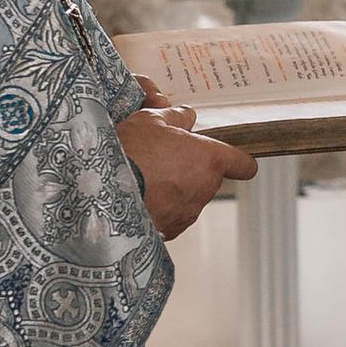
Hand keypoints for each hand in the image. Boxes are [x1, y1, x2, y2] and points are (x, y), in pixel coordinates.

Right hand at [118, 90, 254, 242]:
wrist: (102, 196)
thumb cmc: (129, 153)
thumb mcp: (149, 121)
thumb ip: (175, 116)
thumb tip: (187, 115)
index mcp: (208, 160)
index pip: (243, 165)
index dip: (237, 161)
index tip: (230, 160)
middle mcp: (205, 189)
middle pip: (208, 178)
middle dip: (190, 169)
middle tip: (163, 158)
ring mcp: (188, 213)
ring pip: (189, 197)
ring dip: (174, 189)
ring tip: (144, 178)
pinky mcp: (170, 231)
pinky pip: (171, 215)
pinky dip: (160, 207)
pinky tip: (138, 197)